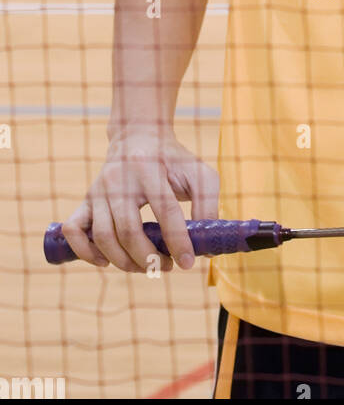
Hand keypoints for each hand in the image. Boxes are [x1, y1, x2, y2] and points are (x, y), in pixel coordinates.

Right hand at [60, 128, 219, 272]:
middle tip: (166, 267)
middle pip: (127, 230)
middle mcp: (119, 179)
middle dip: (148, 257)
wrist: (139, 136)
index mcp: (150, 169)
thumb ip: (208, 204)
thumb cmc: (173, 160)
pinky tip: (105, 262)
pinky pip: (74, 229)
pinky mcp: (87, 199)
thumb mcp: (199, 173)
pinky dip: (85, 251)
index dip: (178, 241)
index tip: (189, 262)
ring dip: (124, 261)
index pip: (165, 210)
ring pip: (102, 236)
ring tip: (146, 267)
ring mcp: (99, 190)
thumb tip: (206, 247)